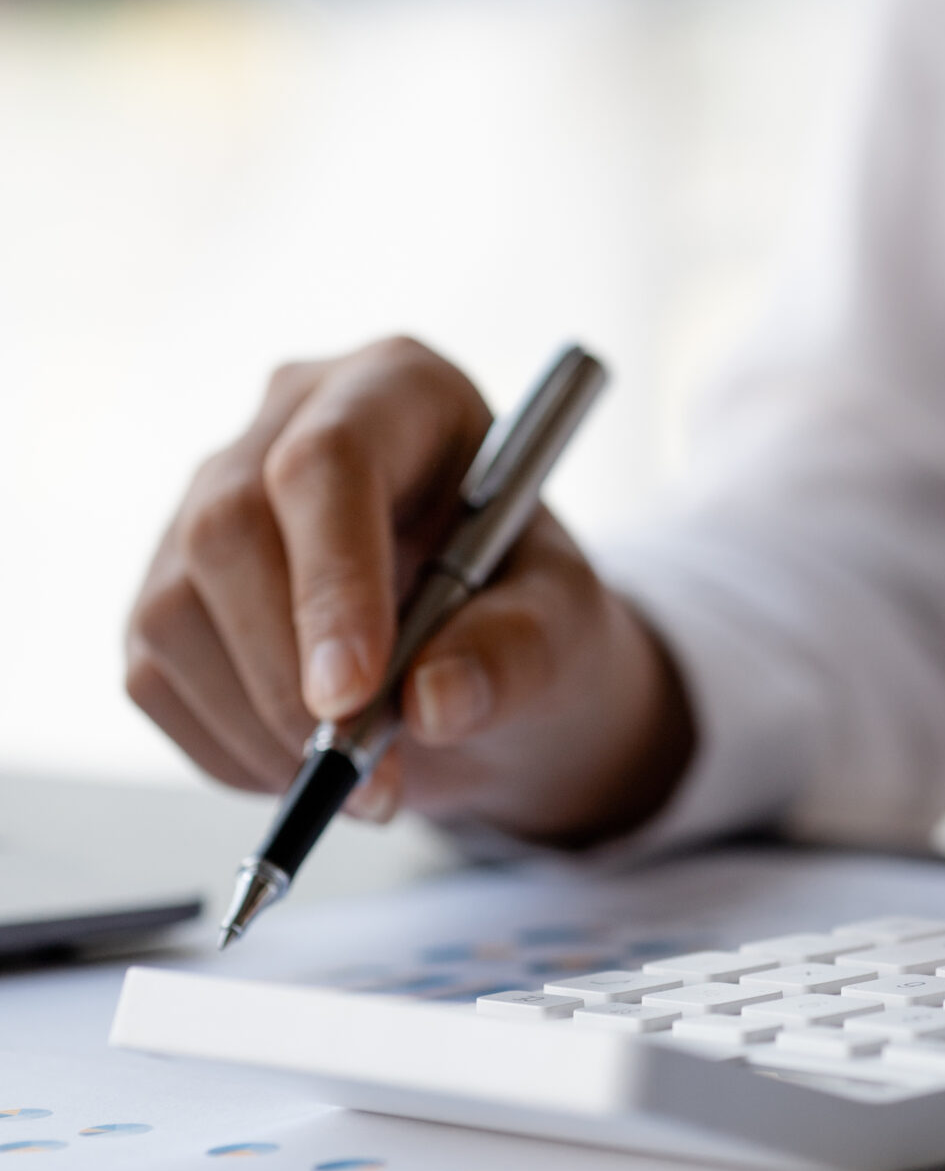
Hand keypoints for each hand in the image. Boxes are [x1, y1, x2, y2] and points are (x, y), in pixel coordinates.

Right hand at [126, 337, 692, 839]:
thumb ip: (518, 652)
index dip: (332, 581)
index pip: (329, 461)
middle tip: (366, 778)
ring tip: (362, 781)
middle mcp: (286, 422)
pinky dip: (231, 750)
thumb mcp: (565, 624)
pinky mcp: (166, 585)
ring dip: (260, 729)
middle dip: (286, 676)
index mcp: (398, 389)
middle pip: (228, 529)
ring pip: (174, 613)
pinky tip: (309, 760)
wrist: (479, 656)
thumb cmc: (526, 609)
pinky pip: (155, 678)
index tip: (353, 698)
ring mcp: (207, 499)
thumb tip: (436, 704)